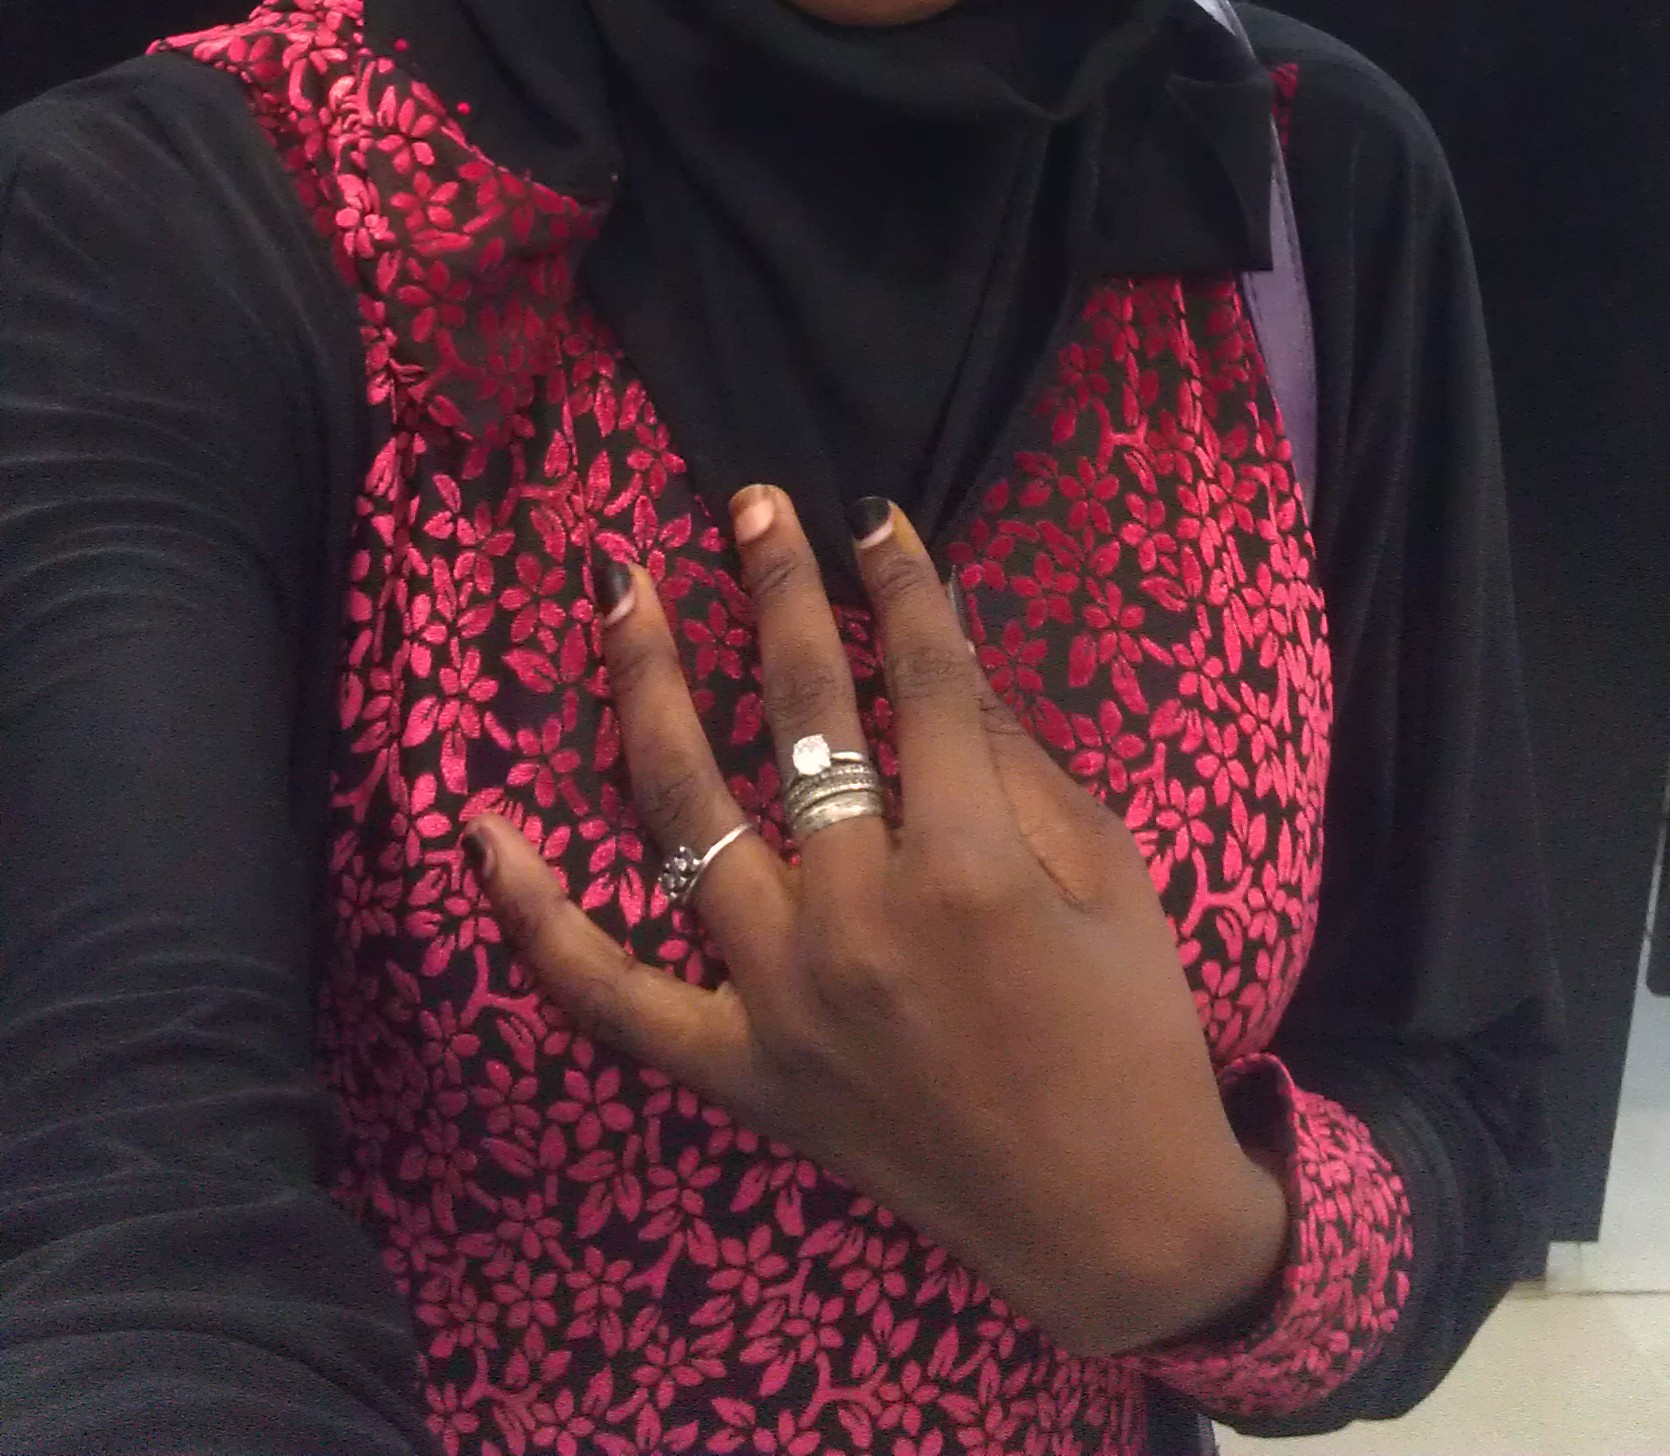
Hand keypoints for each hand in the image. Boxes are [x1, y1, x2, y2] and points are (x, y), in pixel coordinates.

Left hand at [464, 487, 1288, 1357]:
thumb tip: (931, 651)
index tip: (870, 514)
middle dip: (776, 588)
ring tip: (620, 583)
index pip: (921, 674)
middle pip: (799, 713)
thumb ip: (1017, 759)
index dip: (899, 579)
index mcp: (970, 863)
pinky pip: (608, 992)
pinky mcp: (736, 1071)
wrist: (1114, 1225)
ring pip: (686, 811)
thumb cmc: (1133, 1030)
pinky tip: (480, 826)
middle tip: (749, 501)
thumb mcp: (1106, 872)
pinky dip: (533, 916)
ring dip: (645, 682)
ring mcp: (781, 998)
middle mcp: (859, 918)